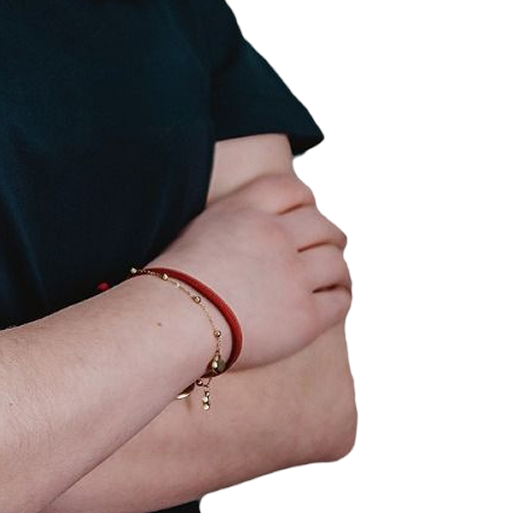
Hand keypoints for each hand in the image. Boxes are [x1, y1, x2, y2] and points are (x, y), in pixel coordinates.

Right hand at [145, 171, 352, 372]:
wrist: (171, 323)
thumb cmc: (173, 285)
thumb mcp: (199, 231)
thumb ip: (235, 222)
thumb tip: (260, 226)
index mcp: (245, 210)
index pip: (292, 188)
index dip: (307, 201)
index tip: (308, 214)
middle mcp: (274, 235)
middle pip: (323, 224)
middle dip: (329, 236)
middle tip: (329, 248)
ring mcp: (292, 276)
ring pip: (336, 262)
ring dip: (338, 269)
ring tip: (335, 279)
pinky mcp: (304, 316)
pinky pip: (340, 300)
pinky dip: (340, 297)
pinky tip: (332, 301)